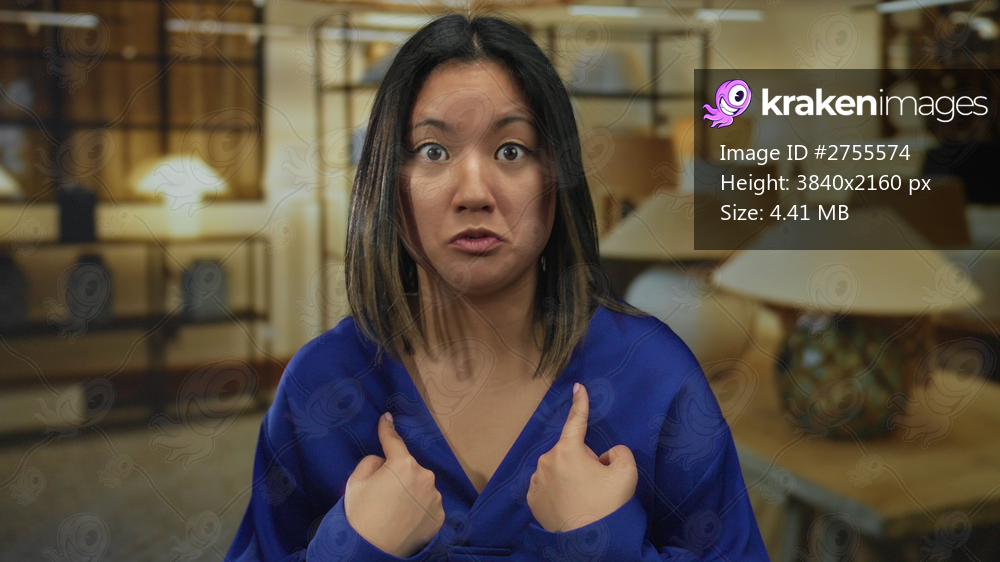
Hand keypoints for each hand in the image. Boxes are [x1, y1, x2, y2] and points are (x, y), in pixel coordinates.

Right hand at [344, 412, 444, 556]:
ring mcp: (435, 498)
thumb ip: (372, 461)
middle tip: (382, 494)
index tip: (387, 418)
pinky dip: (418, 508)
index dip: (388, 429)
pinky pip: (427, 504)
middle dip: (397, 475)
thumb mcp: (356, 482)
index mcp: (403, 464)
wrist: (370, 552)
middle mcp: (425, 477)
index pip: (394, 442)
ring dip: (410, 492)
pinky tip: (404, 520)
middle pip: (408, 468)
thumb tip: (384, 461)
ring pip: (420, 486)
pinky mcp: (439, 516)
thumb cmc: (360, 516)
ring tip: (393, 512)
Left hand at [527, 383, 637, 532]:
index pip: (577, 421)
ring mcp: (535, 480)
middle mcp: (546, 461)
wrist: (589, 544)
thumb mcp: (626, 473)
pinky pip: (547, 484)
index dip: (580, 403)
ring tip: (583, 499)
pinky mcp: (532, 498)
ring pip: (558, 469)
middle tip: (596, 484)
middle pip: (570, 451)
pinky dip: (558, 490)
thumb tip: (604, 455)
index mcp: (568, 451)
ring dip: (569, 476)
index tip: (578, 386)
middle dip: (583, 460)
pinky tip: (569, 505)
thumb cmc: (608, 506)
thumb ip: (619, 452)